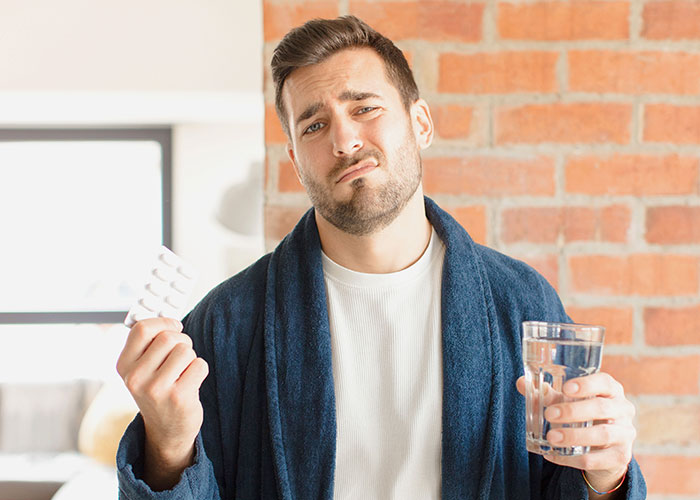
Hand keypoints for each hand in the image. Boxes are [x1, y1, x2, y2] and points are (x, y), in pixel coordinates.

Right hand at [116, 317, 208, 489]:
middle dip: (182, 342)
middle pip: (169, 337)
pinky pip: (199, 365)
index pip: (143, 328)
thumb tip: (166, 313)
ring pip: (186, 350)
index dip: (165, 323)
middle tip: (180, 358)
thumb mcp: (142, 368)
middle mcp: (135, 378)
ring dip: (191, 357)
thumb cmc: (158, 390)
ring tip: (183, 373)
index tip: (175, 328)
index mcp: (124, 365)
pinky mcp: (178, 398)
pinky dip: (200, 370)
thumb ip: (149, 342)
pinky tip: (190, 384)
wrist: (167, 431)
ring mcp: (156, 390)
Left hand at [516, 373, 635, 494]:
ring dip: (574, 436)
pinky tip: (552, 454)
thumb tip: (520, 383)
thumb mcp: (567, 401)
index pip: (605, 382)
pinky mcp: (620, 457)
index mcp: (611, 391)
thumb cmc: (584, 414)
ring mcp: (625, 434)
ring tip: (550, 437)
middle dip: (574, 411)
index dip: (587, 384)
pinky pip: (596, 459)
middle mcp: (623, 410)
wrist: (605, 447)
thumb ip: (546, 393)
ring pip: (602, 434)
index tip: (565, 388)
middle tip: (549, 414)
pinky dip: (572, 459)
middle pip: (602, 408)